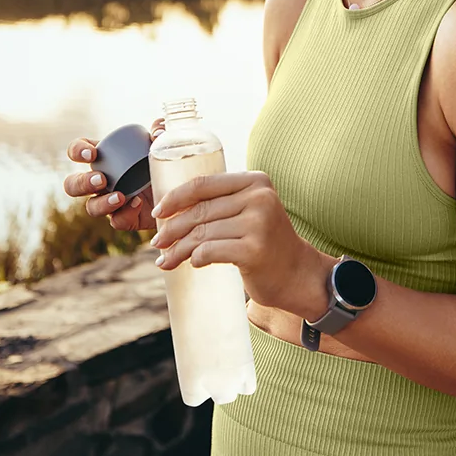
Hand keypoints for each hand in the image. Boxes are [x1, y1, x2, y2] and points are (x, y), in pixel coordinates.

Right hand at [63, 118, 166, 231]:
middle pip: (73, 185)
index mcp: (104, 156)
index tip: (91, 154)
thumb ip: (160, 130)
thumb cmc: (165, 161)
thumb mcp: (163, 143)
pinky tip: (137, 203)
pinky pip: (117, 221)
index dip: (77, 151)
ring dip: (101, 203)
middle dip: (82, 183)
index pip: (77, 151)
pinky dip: (125, 213)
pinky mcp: (125, 218)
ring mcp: (111, 202)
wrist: (181, 191)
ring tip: (120, 197)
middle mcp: (102, 181)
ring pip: (91, 207)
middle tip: (101, 180)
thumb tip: (158, 132)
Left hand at [150, 170, 328, 316]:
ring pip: (201, 234)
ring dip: (178, 249)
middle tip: (157, 243)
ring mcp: (258, 223)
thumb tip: (172, 210)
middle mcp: (259, 198)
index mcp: (256, 181)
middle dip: (172, 228)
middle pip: (200, 211)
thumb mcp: (252, 211)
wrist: (298, 274)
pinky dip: (195, 258)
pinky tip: (191, 263)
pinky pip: (210, 251)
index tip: (158, 212)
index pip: (204, 184)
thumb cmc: (267, 243)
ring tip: (166, 260)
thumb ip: (224, 202)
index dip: (176, 198)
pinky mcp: (254, 250)